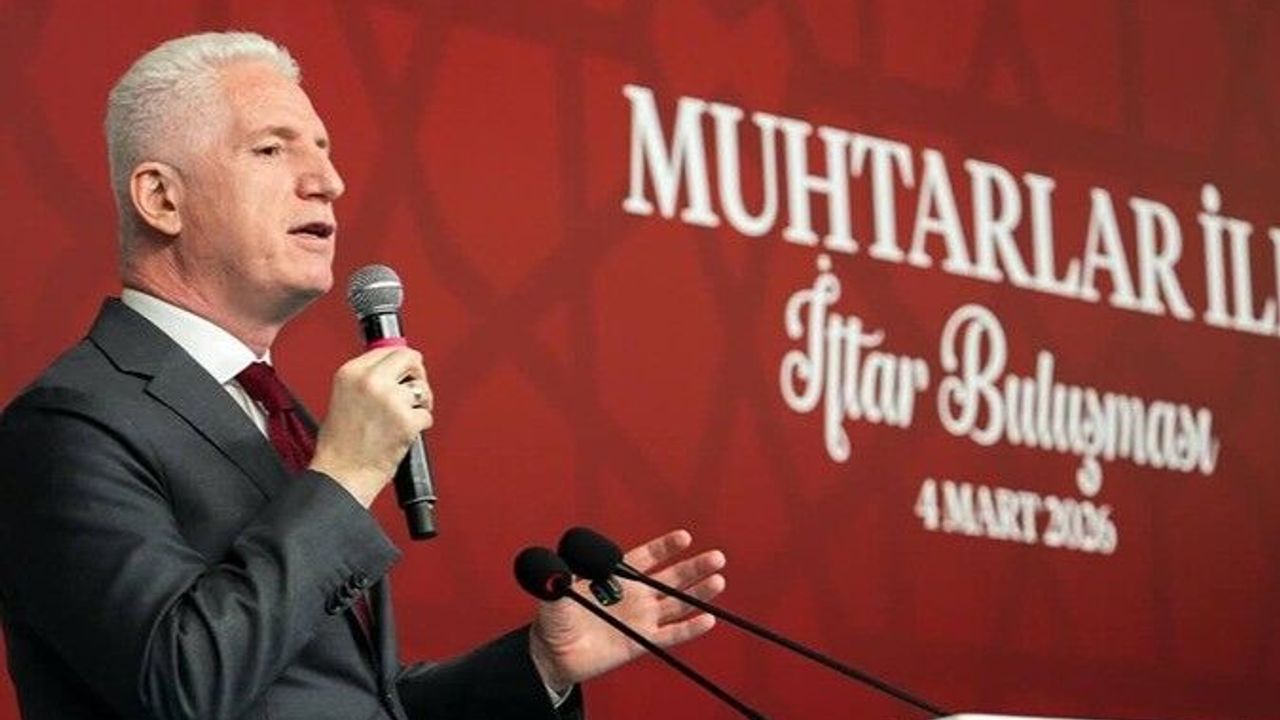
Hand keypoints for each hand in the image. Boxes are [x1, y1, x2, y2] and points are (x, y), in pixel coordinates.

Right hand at [310, 347, 432, 506]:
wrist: (341, 474)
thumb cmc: (340, 445)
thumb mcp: (343, 398)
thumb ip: (366, 380)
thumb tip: (392, 368)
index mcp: (351, 373)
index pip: (388, 349)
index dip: (401, 360)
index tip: (406, 368)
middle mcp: (371, 381)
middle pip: (409, 358)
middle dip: (416, 372)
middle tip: (415, 387)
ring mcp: (390, 400)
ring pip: (421, 388)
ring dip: (421, 402)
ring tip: (406, 417)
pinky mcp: (406, 420)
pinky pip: (427, 414)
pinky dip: (421, 424)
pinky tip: (406, 432)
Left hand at [527, 529, 726, 690]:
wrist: (553, 655)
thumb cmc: (554, 619)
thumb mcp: (554, 591)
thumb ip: (557, 578)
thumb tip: (556, 570)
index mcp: (616, 577)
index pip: (646, 557)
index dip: (665, 547)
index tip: (684, 537)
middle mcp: (634, 595)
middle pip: (671, 579)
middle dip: (693, 567)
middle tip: (716, 557)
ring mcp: (640, 618)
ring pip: (676, 604)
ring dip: (698, 593)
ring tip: (718, 580)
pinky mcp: (640, 642)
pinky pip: (670, 635)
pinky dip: (688, 628)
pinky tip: (707, 619)